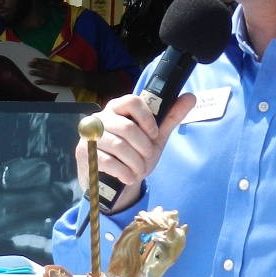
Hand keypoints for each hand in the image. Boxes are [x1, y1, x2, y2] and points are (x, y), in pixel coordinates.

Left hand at [28, 58, 82, 87]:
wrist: (76, 78)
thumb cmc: (70, 70)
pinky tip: (35, 81)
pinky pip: (47, 82)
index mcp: (57, 65)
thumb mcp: (64, 64)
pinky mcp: (55, 83)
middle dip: (35, 66)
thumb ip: (56, 64)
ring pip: (43, 74)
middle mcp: (55, 70)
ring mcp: (54, 77)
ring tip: (29, 72)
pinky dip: (41, 82)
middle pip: (43, 67)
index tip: (33, 59)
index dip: (39, 60)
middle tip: (28, 64)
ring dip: (36, 73)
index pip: (46, 62)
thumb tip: (49, 63)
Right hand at [74, 92, 196, 212]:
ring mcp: (91, 135)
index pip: (133, 101)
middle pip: (128, 127)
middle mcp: (102, 116)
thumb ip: (170, 117)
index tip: (154, 134)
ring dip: (135, 162)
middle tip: (147, 157)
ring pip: (119, 146)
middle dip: (144, 147)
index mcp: (119, 107)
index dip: (147, 119)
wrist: (113, 179)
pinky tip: (128, 177)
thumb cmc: (134, 152)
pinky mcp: (84, 153)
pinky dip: (124, 172)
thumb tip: (191, 97)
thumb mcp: (154, 136)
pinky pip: (108, 161)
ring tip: (138, 170)